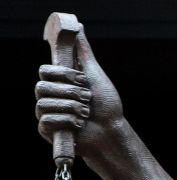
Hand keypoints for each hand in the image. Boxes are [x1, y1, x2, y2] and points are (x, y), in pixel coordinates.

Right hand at [35, 29, 124, 157]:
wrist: (111, 131)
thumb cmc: (106, 105)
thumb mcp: (95, 74)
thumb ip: (83, 52)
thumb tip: (77, 27)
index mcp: (58, 82)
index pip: (45, 71)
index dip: (63, 75)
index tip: (82, 80)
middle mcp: (49, 96)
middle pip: (41, 87)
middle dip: (69, 93)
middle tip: (87, 98)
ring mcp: (46, 113)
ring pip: (43, 104)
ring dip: (70, 107)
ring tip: (85, 113)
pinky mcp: (47, 130)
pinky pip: (46, 120)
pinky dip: (67, 121)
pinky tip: (78, 124)